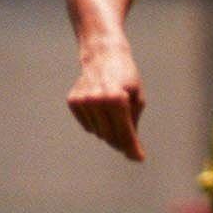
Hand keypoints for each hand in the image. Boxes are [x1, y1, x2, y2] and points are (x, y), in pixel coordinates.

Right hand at [67, 36, 146, 161]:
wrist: (102, 54)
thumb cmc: (125, 76)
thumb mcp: (137, 98)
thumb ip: (133, 123)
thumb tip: (129, 149)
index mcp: (116, 99)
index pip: (124, 132)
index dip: (132, 148)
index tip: (139, 158)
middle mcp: (97, 101)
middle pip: (110, 137)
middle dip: (122, 142)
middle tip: (130, 142)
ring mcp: (83, 101)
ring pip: (98, 133)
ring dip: (109, 130)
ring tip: (113, 111)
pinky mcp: (73, 101)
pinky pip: (88, 126)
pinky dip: (97, 123)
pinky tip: (101, 108)